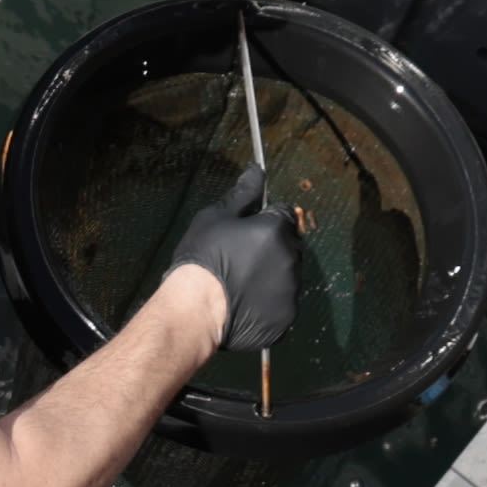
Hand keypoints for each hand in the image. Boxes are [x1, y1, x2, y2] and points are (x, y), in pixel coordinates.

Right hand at [168, 167, 300, 350]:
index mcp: (277, 229)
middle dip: (272, 248)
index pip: (284, 214)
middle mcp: (292, 258)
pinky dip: (268, 303)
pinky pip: (282, 304)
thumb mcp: (214, 218)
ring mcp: (292, 290)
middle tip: (240, 260)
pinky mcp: (287, 317)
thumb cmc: (201, 258)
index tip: (245, 232)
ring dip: (271, 275)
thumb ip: (242, 194)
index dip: (265, 221)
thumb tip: (257, 170)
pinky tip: (244, 304)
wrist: (195, 310)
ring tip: (240, 285)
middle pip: (289, 245)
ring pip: (287, 275)